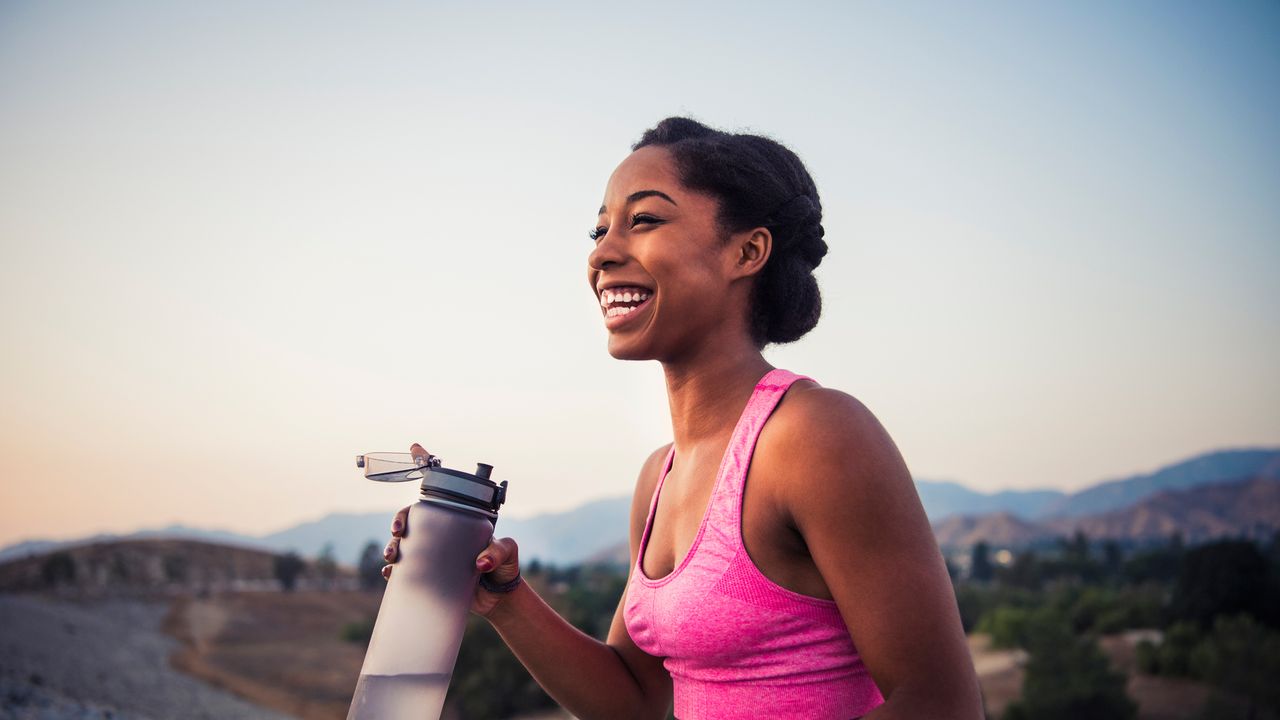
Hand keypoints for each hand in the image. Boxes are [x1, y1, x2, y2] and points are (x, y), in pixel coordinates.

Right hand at [382, 443, 522, 617]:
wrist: (499, 598)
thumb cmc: (505, 568)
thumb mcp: (507, 553)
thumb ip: (498, 552)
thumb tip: (480, 562)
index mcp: (460, 520)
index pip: (443, 490)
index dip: (427, 466)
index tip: (414, 448)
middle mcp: (443, 533)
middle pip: (413, 517)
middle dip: (399, 519)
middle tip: (398, 531)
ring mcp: (433, 553)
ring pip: (403, 543)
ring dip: (391, 545)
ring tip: (392, 555)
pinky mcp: (428, 575)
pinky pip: (405, 570)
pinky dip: (394, 570)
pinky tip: (390, 573)